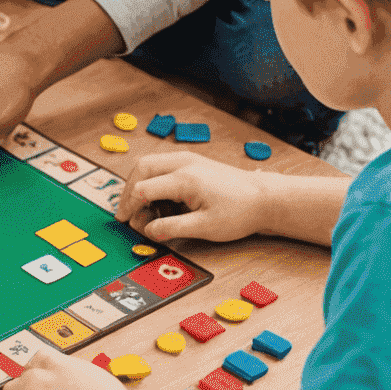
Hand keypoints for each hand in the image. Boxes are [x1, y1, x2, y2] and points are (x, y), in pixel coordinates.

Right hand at [117, 153, 270, 243]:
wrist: (264, 197)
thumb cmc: (240, 211)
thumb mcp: (206, 227)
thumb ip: (173, 228)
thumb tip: (148, 231)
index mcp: (185, 178)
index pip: (143, 189)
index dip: (130, 207)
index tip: (126, 222)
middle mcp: (183, 163)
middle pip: (141, 169)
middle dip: (128, 191)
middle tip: (126, 212)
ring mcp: (187, 159)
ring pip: (149, 164)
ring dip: (139, 183)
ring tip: (141, 207)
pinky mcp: (192, 161)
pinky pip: (162, 165)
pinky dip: (152, 180)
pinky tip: (158, 199)